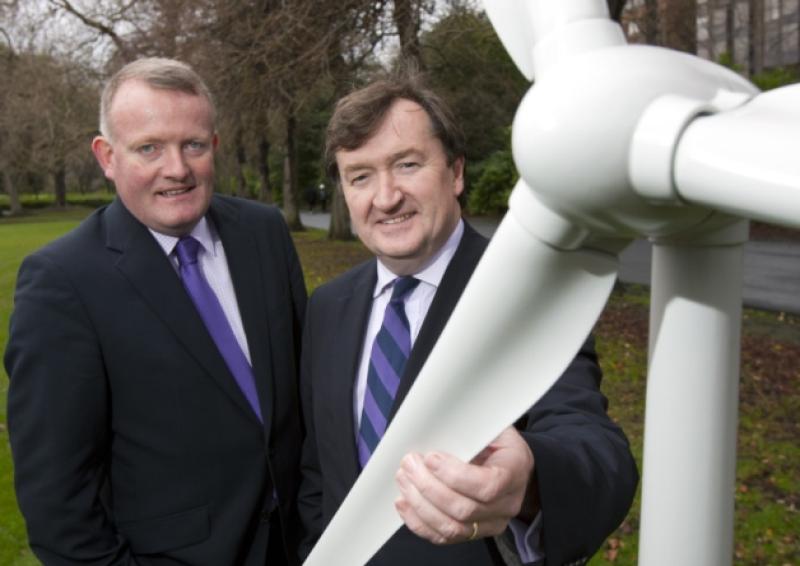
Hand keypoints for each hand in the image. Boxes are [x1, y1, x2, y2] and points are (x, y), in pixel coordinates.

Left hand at [394, 426, 534, 544]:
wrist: (512, 467)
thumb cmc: (498, 443)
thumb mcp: (494, 427)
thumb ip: (474, 427)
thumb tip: (443, 420)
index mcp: (514, 472)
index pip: (488, 485)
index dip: (455, 475)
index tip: (431, 457)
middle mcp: (506, 505)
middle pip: (464, 509)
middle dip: (429, 487)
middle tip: (409, 463)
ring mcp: (489, 524)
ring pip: (451, 527)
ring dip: (419, 503)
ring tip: (404, 479)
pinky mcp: (472, 534)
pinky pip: (442, 537)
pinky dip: (417, 521)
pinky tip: (404, 502)